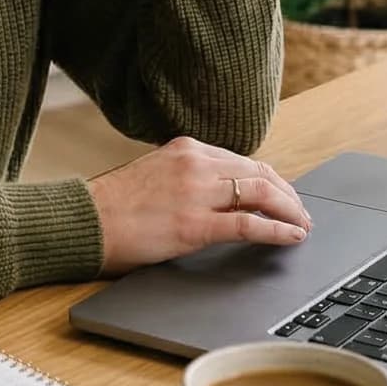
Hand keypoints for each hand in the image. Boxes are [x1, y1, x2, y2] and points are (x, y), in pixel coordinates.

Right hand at [86, 137, 310, 275]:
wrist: (84, 221)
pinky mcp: (194, 224)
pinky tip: (291, 236)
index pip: (244, 161)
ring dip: (290, 210)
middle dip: (288, 195)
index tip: (285, 195)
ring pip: (262, 193)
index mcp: (186, 149)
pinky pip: (249, 224)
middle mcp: (196, 163)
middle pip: (261, 173)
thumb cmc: (113, 206)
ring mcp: (197, 192)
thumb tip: (222, 197)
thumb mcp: (156, 176)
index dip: (273, 180)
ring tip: (302, 226)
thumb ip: (188, 178)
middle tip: (302, 214)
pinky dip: (277, 229)